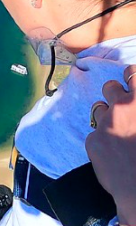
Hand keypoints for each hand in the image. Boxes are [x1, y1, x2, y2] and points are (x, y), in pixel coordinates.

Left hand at [86, 65, 135, 225]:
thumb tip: (134, 101)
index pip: (132, 73)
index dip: (130, 76)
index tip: (130, 81)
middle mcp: (122, 108)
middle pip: (110, 87)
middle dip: (115, 94)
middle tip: (122, 106)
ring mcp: (105, 124)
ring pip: (99, 109)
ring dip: (107, 116)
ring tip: (119, 132)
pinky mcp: (93, 140)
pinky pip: (95, 132)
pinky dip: (103, 139)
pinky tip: (114, 151)